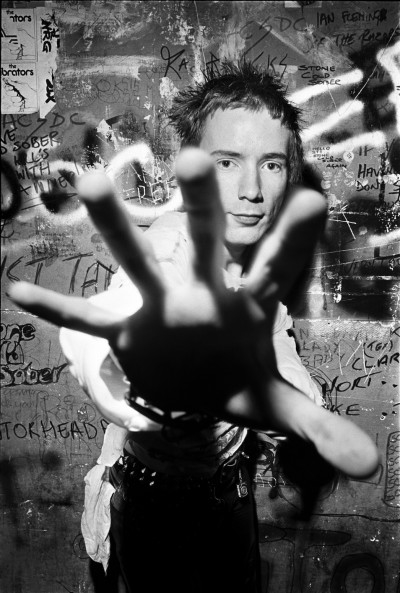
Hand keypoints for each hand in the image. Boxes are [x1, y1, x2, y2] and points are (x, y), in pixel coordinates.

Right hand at [9, 148, 379, 478]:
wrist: (196, 389)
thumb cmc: (241, 383)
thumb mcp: (279, 408)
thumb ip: (320, 427)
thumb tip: (373, 467)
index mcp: (247, 308)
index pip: (276, 268)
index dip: (293, 238)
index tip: (312, 197)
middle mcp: (203, 295)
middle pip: (206, 246)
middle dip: (202, 209)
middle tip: (192, 161)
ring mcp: (160, 309)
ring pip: (136, 263)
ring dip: (115, 229)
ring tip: (89, 184)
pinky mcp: (127, 332)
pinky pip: (87, 321)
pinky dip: (58, 310)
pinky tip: (18, 293)